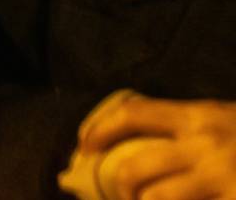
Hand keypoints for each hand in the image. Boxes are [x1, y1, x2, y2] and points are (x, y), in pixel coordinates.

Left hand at [75, 94, 235, 199]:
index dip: (100, 129)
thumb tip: (140, 137)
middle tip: (125, 194)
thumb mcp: (223, 117)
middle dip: (122, 186)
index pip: (133, 114)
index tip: (84, 144)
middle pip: (134, 168)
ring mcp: (220, 177)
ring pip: (155, 199)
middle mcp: (204, 145)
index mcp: (197, 116)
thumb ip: (186, 126)